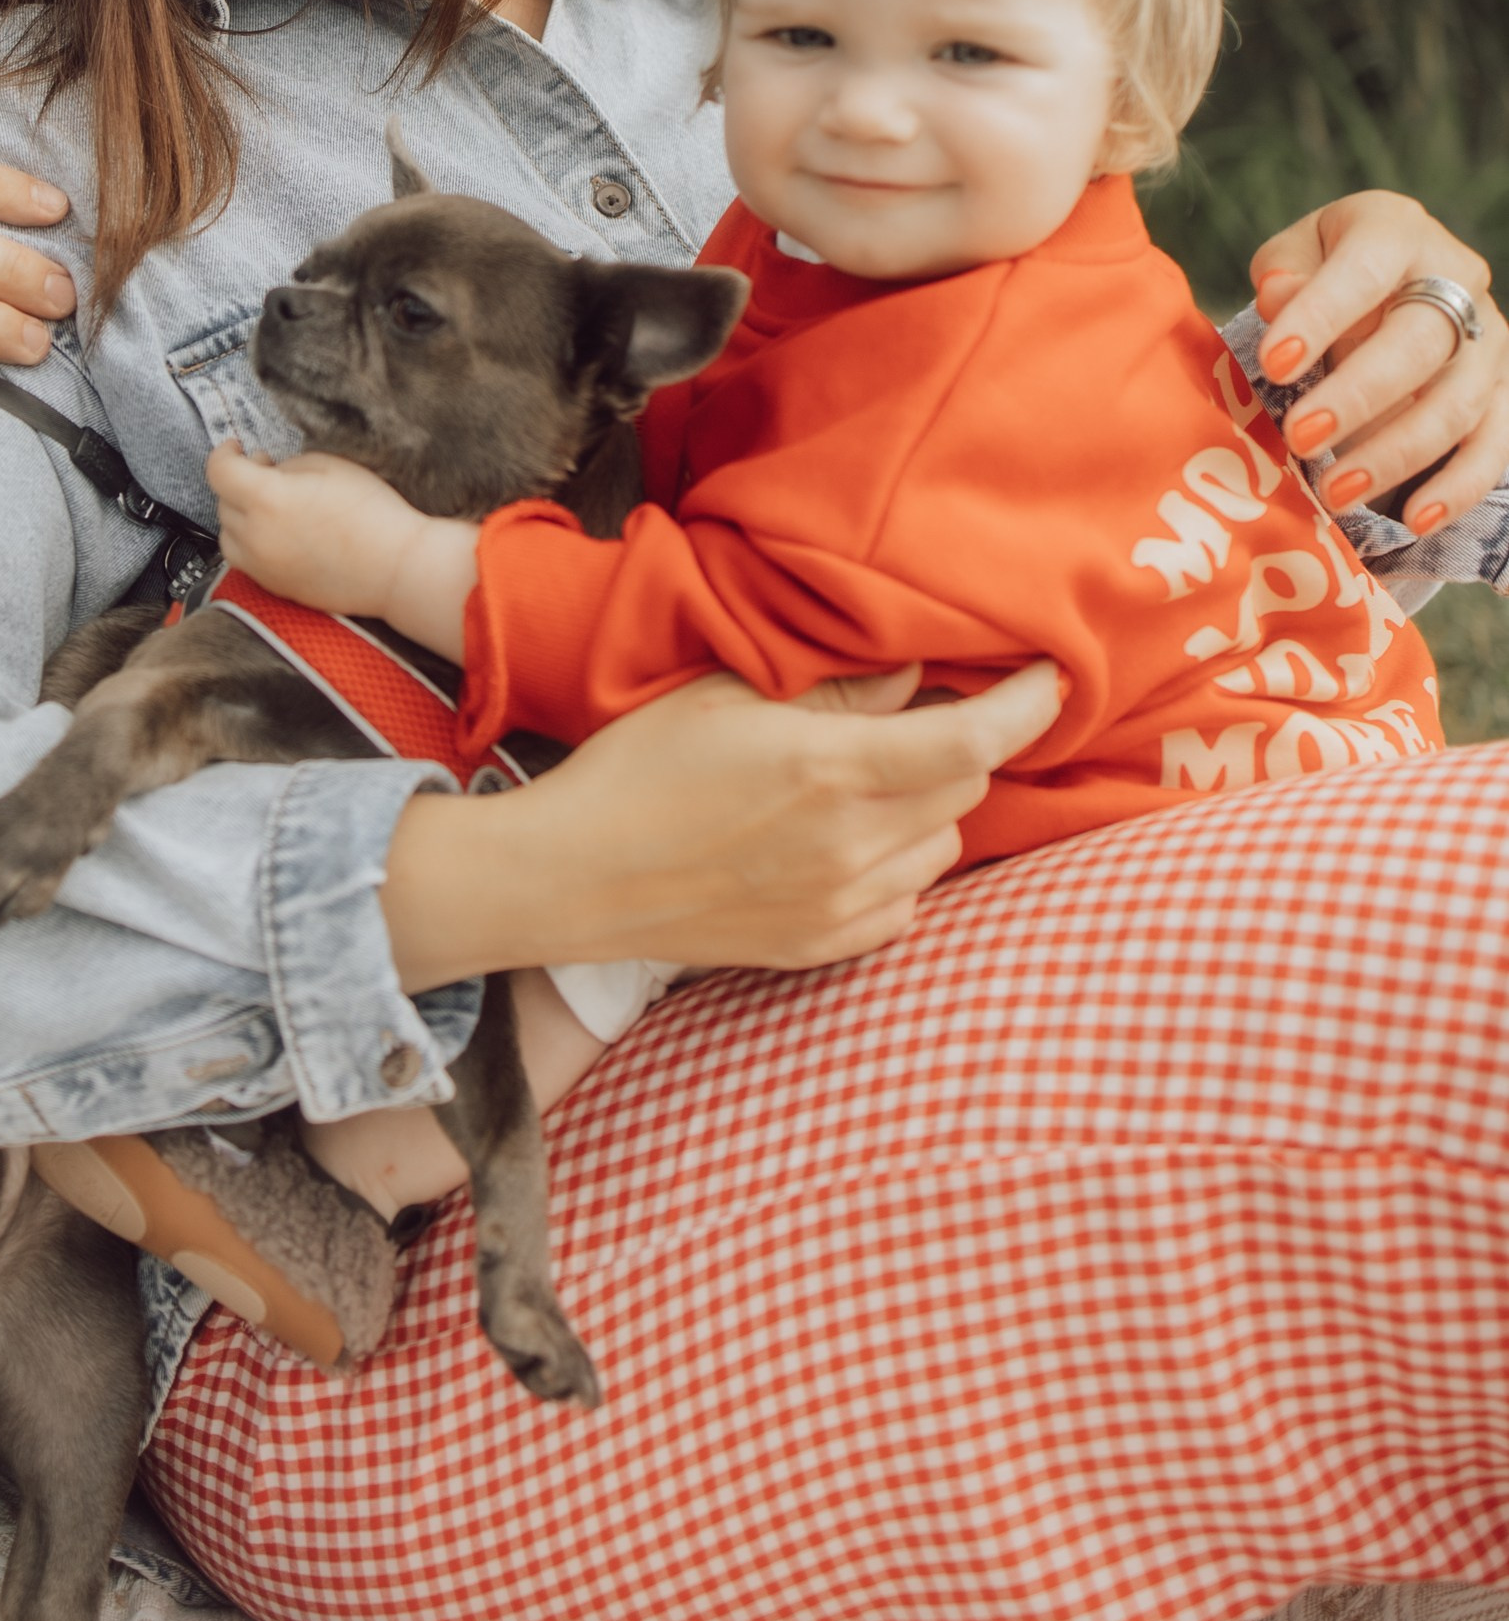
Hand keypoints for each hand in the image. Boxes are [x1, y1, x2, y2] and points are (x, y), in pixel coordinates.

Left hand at [206, 443, 477, 653]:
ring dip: (241, 514)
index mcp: (267, 498)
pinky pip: (243, 559)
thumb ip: (287, 466)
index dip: (224, 453)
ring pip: (228, 533)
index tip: (236, 447)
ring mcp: (261, 566)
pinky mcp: (273, 586)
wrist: (396, 567)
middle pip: (223, 501)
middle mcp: (255, 535)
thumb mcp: (329, 465)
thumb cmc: (371, 511)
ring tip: (272, 505)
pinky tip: (279, 532)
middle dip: (240, 481)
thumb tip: (268, 473)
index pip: (219, 471)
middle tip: (268, 469)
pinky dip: (250, 541)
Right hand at [380, 658, 1063, 993]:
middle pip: (965, 788)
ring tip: (864, 780)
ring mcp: (839, 908)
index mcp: (828, 770)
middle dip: (959, 745)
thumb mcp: (727, 696)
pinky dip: (897, 864)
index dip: (1026, 704)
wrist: (572, 879)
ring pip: (941, 847)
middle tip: (912, 716)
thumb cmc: (638, 770)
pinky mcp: (822, 948)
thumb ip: (833, 686)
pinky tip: (842, 839)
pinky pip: (905, 901)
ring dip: (928, 807)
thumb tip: (913, 671)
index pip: (971, 739)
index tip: (1048, 676)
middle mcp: (849, 847)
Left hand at [1249, 191, 1508, 529]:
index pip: (1364, 271)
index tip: (1274, 362)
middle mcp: (1457, 280)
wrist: (1395, 282)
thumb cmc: (1331, 269)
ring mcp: (1490, 340)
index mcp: (1397, 233)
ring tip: (1335, 492)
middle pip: (1420, 343)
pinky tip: (1414, 518)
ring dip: (1396, 453)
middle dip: (1358, 395)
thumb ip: (1285, 271)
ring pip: (1456, 402)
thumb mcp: (1300, 252)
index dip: (1320, 315)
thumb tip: (1278, 297)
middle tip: (1300, 436)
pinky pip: (1495, 446)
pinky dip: (1457, 488)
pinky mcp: (1506, 392)